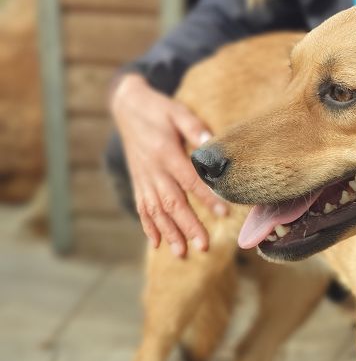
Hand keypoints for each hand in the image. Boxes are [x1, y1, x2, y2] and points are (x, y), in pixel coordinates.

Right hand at [110, 74, 227, 255]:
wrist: (127, 107)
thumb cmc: (159, 109)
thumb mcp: (178, 111)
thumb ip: (195, 127)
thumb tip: (212, 143)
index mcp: (166, 153)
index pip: (190, 180)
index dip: (206, 198)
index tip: (224, 214)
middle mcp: (153, 170)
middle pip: (172, 203)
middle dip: (188, 226)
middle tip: (204, 246)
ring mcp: (143, 178)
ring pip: (156, 211)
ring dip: (169, 233)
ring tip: (182, 253)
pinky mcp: (137, 181)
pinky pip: (142, 207)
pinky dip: (148, 226)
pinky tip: (156, 243)